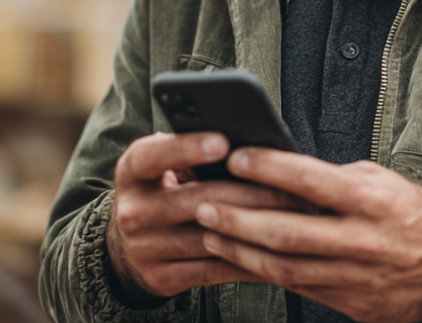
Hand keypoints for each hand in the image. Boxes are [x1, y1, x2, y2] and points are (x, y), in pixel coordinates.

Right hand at [107, 132, 305, 302]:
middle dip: (251, 193)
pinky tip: (276, 251)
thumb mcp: (160, 165)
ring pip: (211, 237)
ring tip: (294, 220)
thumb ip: (188, 152)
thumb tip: (247, 145)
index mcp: (131, 172)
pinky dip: (249, 260)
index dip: (186, 147)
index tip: (224, 142)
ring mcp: (145, 249)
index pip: (152, 156)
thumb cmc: (159, 192)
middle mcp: (133, 211)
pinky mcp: (162, 278)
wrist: (127, 247)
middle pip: (196, 200)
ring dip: (258, 229)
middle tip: (292, 190)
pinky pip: (215, 270)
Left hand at [194, 149, 421, 322]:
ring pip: (287, 268)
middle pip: (288, 233)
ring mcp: (360, 279)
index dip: (270, 168)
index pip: (312, 180)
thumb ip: (331, 180)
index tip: (237, 156)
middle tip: (205, 203)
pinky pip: (301, 290)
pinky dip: (267, 275)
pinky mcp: (357, 306)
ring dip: (242, 251)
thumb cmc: (411, 211)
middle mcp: (366, 242)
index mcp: (373, 201)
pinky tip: (243, 260)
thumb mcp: (377, 180)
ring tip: (212, 232)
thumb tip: (277, 169)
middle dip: (239, 218)